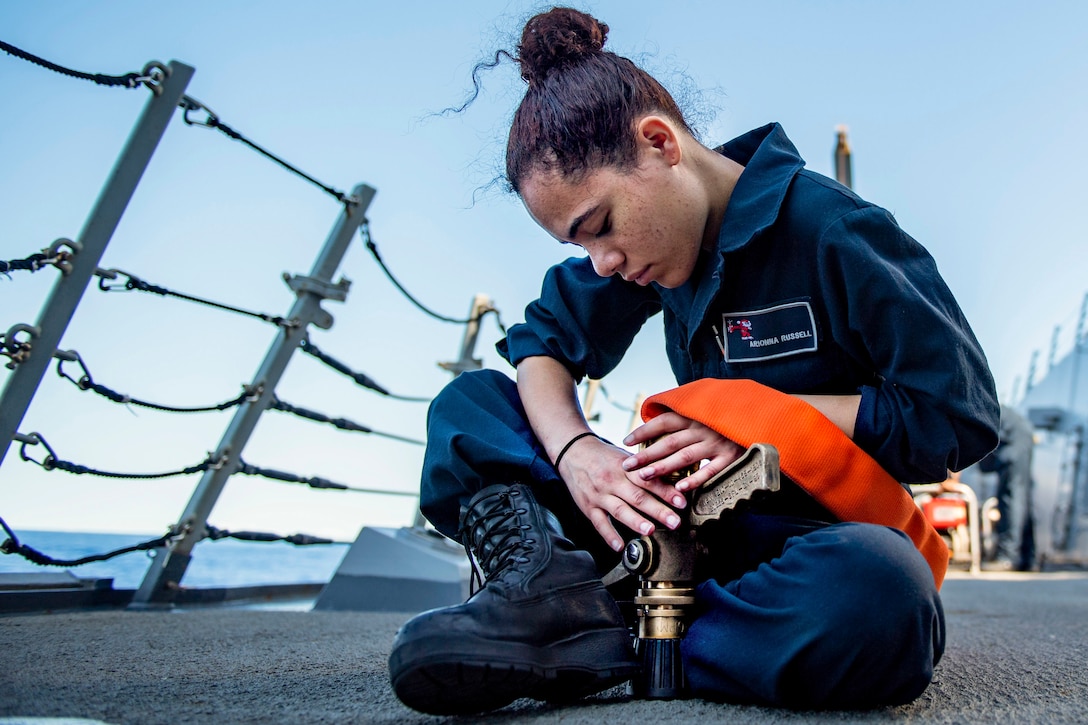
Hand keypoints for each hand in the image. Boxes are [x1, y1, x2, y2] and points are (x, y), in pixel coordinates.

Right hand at [555, 435, 687, 551]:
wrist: (572, 451)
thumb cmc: (603, 456)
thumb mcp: (625, 457)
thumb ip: (644, 469)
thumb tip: (671, 480)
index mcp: (625, 467)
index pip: (648, 480)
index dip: (666, 491)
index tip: (681, 502)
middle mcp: (613, 481)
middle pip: (637, 497)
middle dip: (658, 510)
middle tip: (675, 521)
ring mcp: (599, 494)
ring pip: (619, 510)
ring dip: (635, 521)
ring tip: (650, 530)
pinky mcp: (588, 506)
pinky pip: (598, 523)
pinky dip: (608, 535)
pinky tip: (619, 546)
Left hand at [621, 412, 742, 492]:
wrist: (764, 420)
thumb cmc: (728, 419)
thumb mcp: (706, 413)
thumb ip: (685, 418)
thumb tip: (656, 423)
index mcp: (695, 416)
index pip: (663, 421)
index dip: (644, 431)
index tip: (625, 441)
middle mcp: (703, 428)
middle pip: (668, 441)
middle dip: (645, 454)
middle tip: (627, 465)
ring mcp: (717, 443)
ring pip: (685, 456)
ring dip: (663, 467)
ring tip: (644, 476)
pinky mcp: (731, 457)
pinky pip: (710, 470)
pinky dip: (695, 479)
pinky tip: (680, 488)